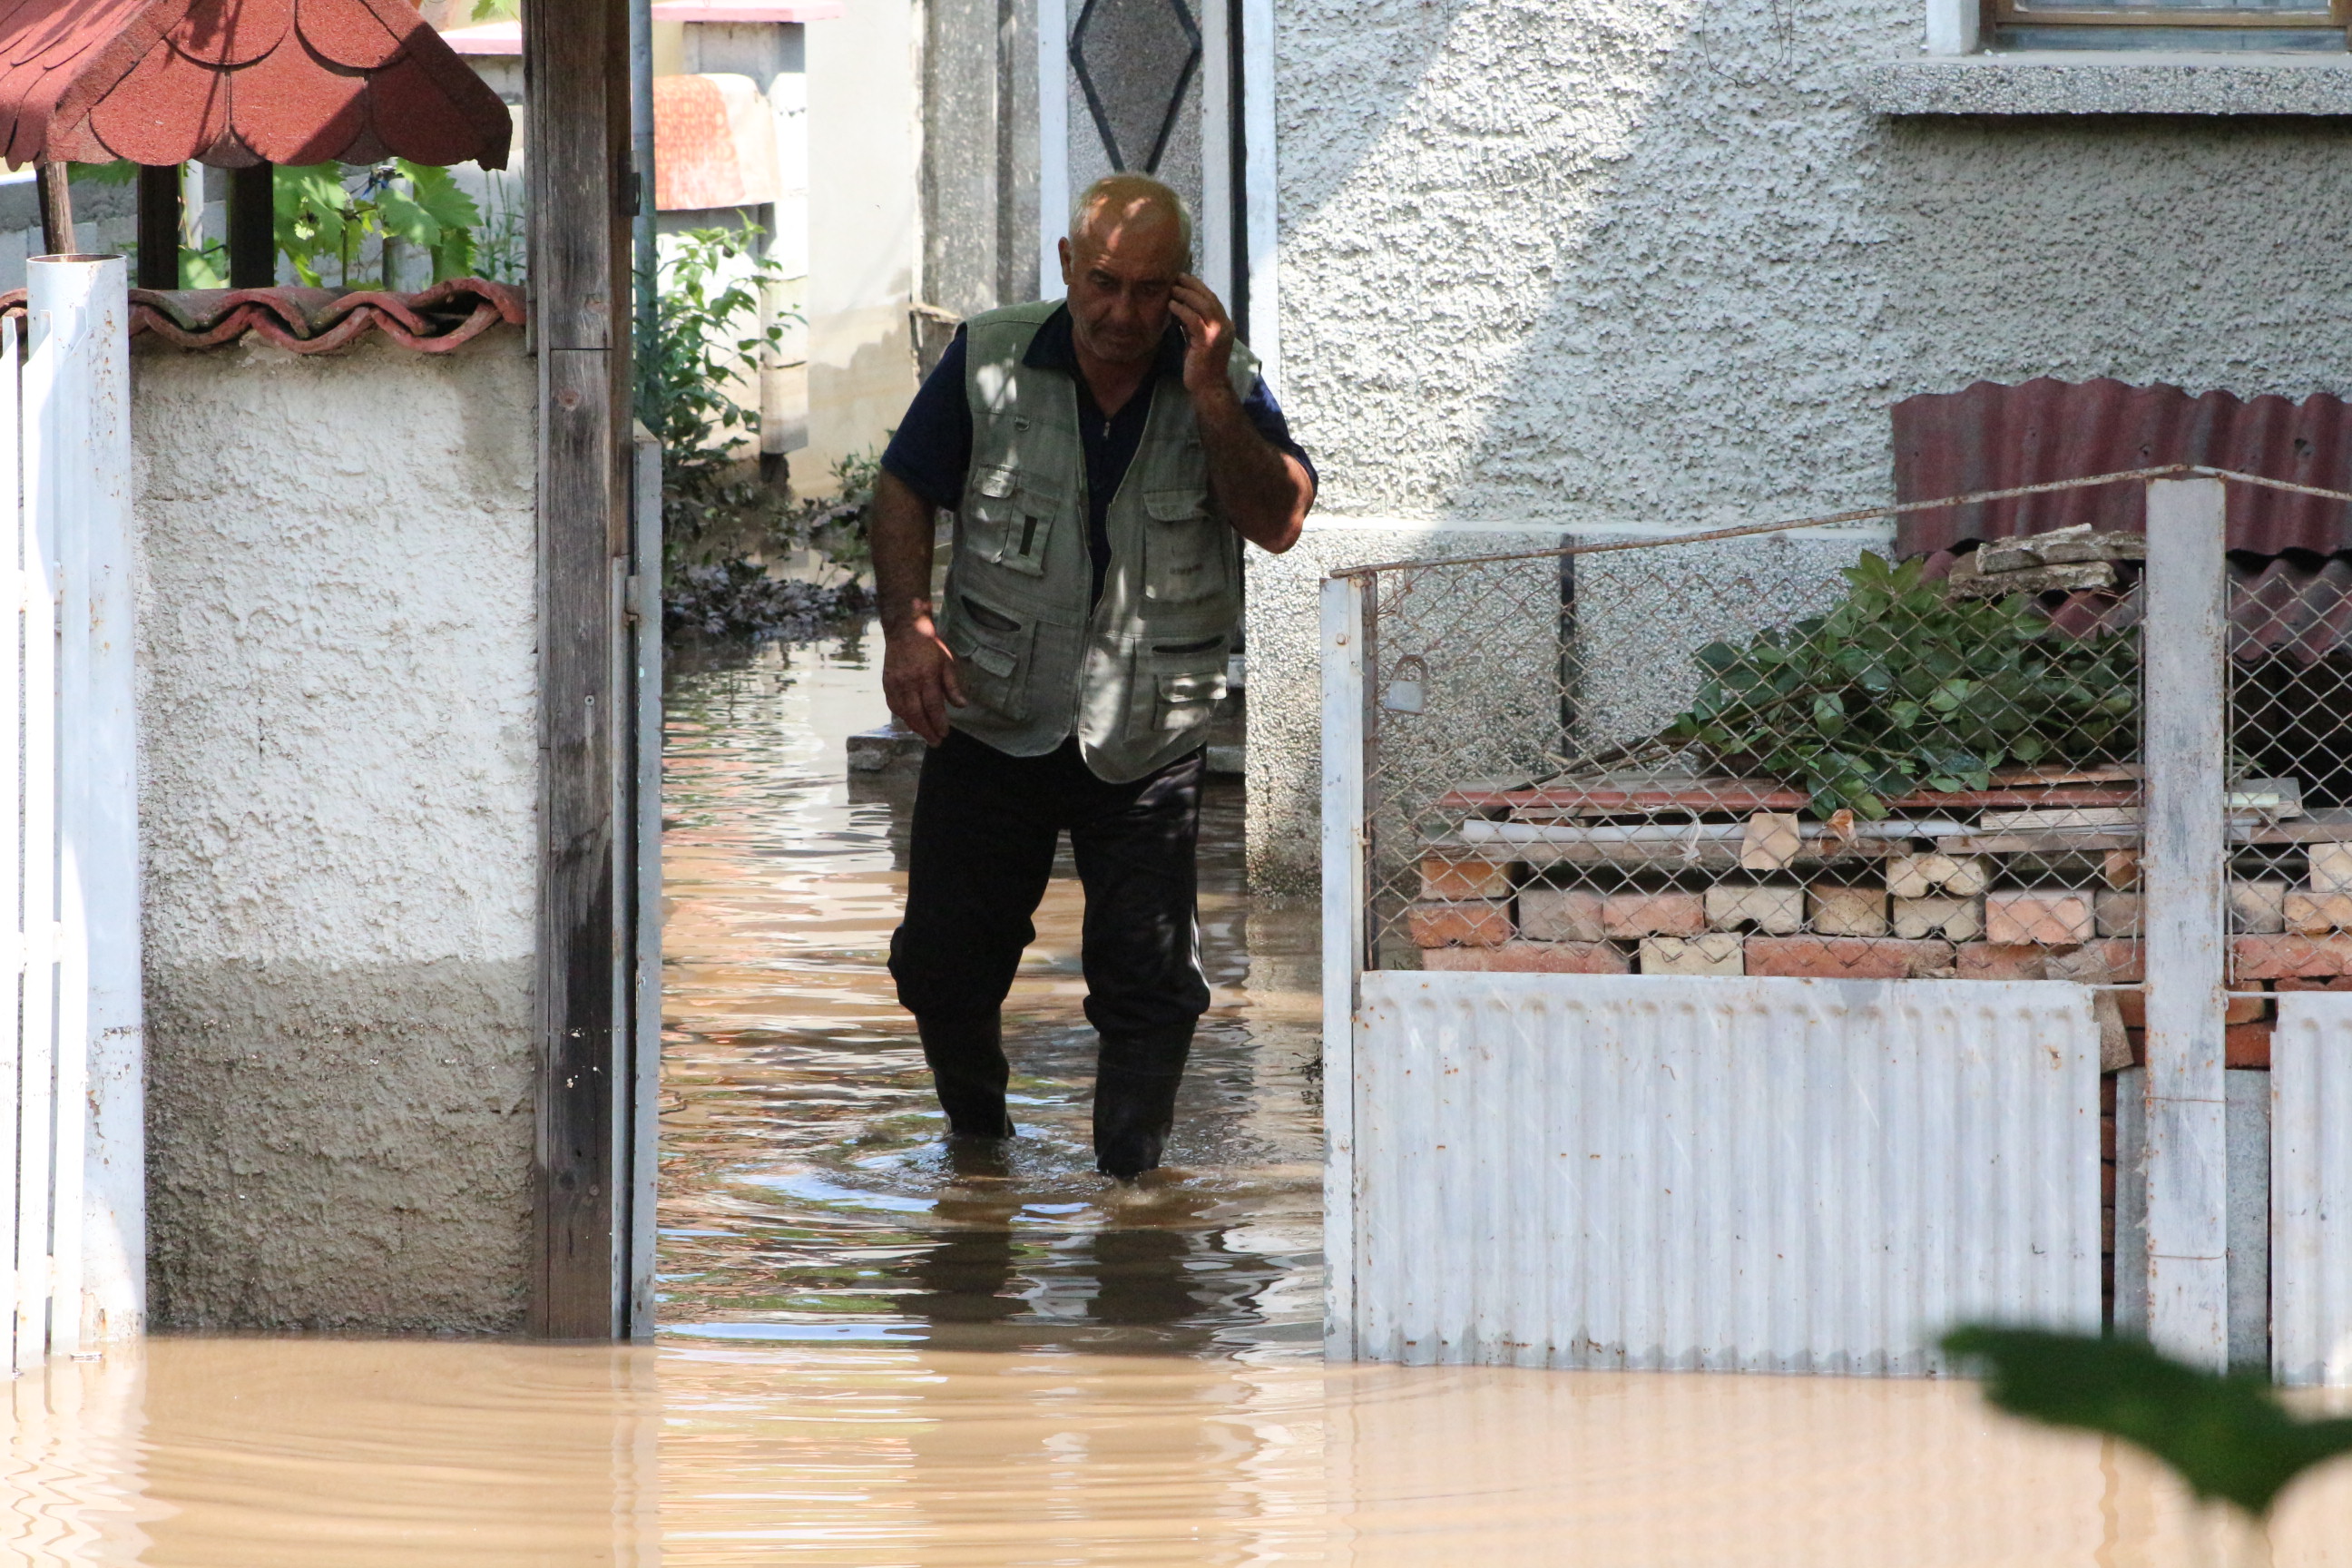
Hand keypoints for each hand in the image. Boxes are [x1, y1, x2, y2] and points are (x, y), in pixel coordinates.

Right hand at [882, 611, 964, 745]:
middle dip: (927, 731)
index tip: (945, 733)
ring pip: (903, 712)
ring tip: (925, 735)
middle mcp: (908, 681)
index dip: (939, 722)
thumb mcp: (947, 662)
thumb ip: (953, 686)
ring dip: (914, 727)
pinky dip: (902, 717)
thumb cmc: (930, 647)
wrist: (905, 631)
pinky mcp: (886, 683)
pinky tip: (911, 722)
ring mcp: (895, 683)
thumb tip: (961, 706)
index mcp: (926, 675)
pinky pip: (893, 705)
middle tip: (936, 742)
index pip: (932, 705)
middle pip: (916, 713)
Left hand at [1168, 274, 1234, 399]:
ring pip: (1202, 305)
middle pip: (1208, 297)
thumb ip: (1192, 324)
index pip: (1212, 299)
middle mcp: (1224, 325)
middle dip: (1192, 285)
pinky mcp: (1207, 341)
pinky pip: (1193, 319)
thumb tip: (1179, 307)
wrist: (1208, 387)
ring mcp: (1217, 333)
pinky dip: (1181, 310)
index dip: (1198, 287)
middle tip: (1177, 276)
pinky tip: (1171, 305)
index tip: (1184, 278)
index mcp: (1224, 324)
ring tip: (1172, 288)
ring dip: (1186, 294)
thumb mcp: (1197, 340)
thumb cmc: (1201, 366)